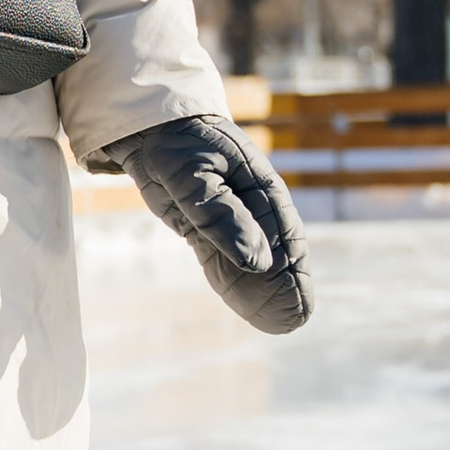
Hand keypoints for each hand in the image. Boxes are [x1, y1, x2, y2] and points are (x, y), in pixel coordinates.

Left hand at [106, 114, 313, 336]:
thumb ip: (220, 214)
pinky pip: (223, 261)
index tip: (299, 304)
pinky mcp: (203, 227)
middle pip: (274, 253)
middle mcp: (251, 205)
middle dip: (285, 287)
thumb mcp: (192, 173)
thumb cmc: (176, 142)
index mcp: (260, 188)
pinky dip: (234, 283)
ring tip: (278, 323)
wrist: (149, 126)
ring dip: (263, 291)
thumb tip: (256, 259)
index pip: (285, 237)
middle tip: (293, 321)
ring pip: (251, 261)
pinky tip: (247, 305)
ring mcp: (228, 218)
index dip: (294, 273)